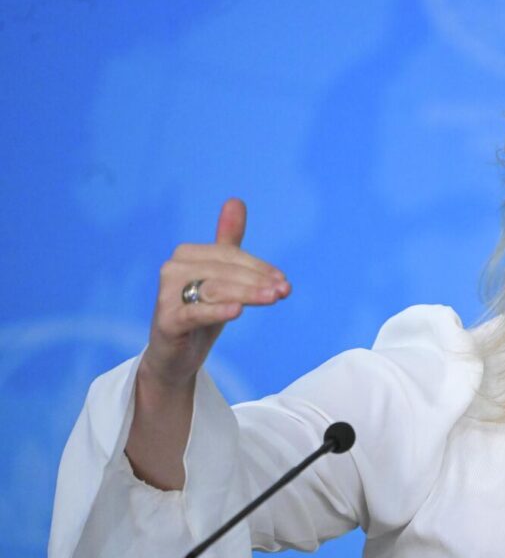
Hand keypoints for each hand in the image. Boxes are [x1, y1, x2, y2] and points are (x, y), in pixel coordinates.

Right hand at [141, 198, 289, 388]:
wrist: (176, 356)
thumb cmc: (201, 312)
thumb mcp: (219, 276)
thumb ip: (227, 241)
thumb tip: (235, 200)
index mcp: (188, 254)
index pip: (231, 256)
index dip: (260, 268)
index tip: (284, 282)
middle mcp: (173, 269)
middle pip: (226, 271)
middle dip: (258, 281)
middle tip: (285, 291)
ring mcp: (166, 295)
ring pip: (216, 289)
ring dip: (248, 294)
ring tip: (273, 298)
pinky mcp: (167, 320)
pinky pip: (196, 313)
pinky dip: (218, 311)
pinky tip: (238, 311)